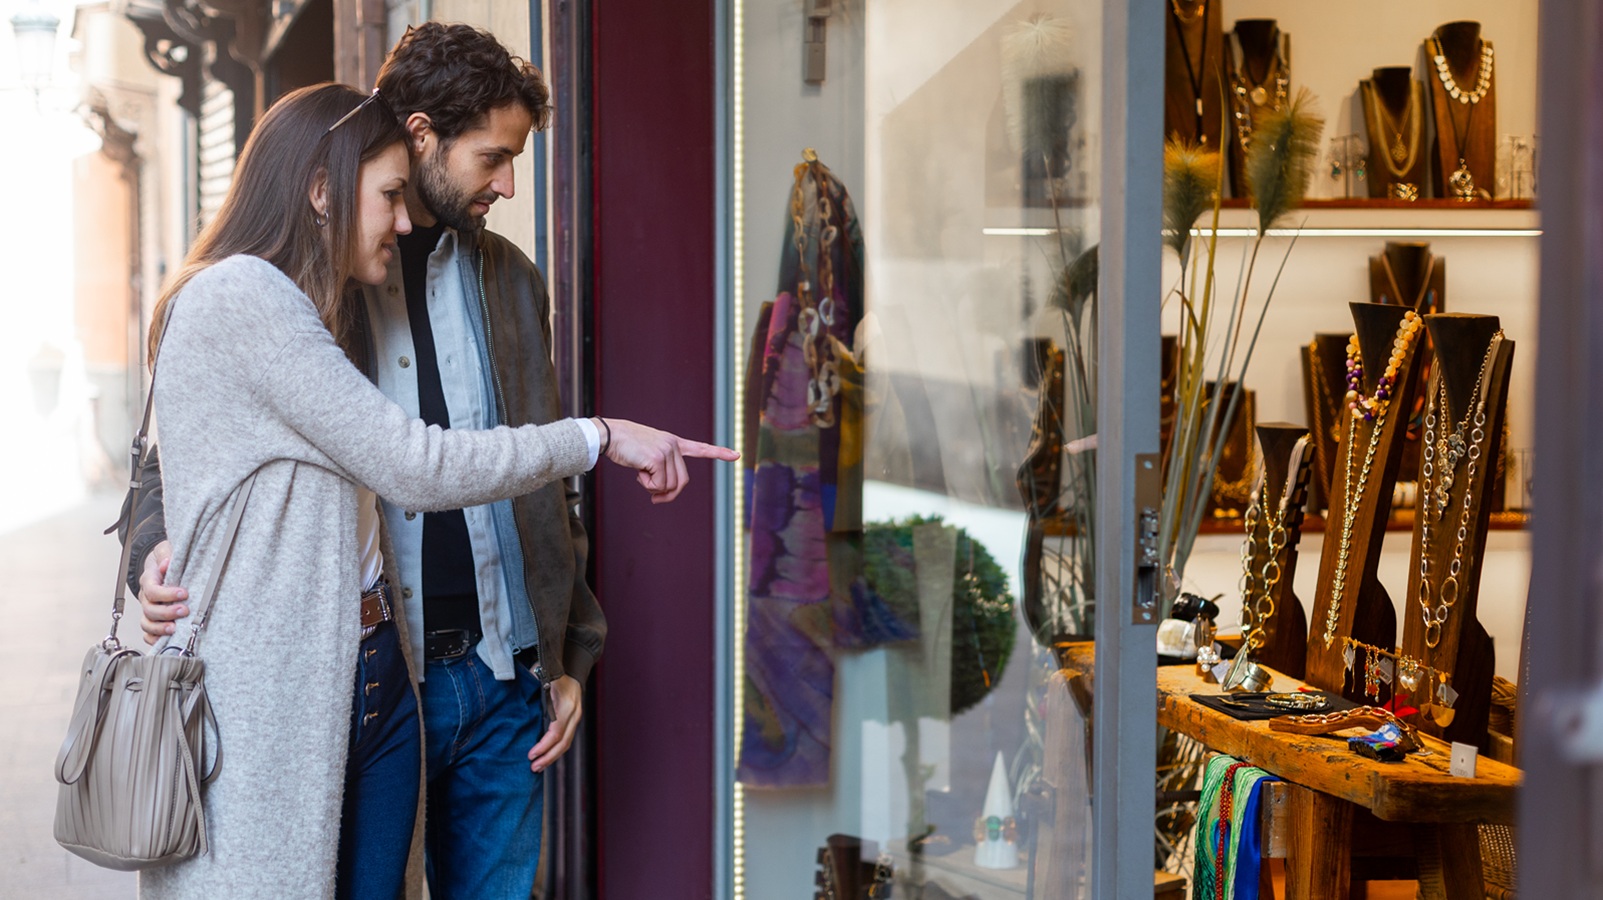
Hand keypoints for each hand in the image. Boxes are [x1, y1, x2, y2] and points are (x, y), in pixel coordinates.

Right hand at [138, 540, 188, 644]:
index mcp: (149, 579)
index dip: (166, 594)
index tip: (183, 593)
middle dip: (166, 612)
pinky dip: (155, 639)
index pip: (152, 590)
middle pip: (149, 609)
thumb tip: (167, 562)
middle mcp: (146, 596)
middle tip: (184, 611)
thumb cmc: (166, 558)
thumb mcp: (167, 550)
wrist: (162, 562)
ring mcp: (148, 608)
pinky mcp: (153, 618)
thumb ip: (167, 554)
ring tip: (175, 629)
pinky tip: (168, 639)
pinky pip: (148, 633)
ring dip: (160, 628)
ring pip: (146, 623)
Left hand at [528, 675, 582, 771]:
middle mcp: (574, 713)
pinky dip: (556, 750)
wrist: (573, 667)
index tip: (531, 755)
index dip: (544, 746)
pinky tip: (546, 756)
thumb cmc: (554, 671)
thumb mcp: (543, 678)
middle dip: (548, 757)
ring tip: (538, 766)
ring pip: (566, 743)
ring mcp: (576, 717)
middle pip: (563, 742)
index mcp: (566, 705)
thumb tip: (516, 703)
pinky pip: (566, 739)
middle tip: (533, 767)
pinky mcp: (573, 720)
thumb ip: (532, 691)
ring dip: (552, 757)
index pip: (556, 732)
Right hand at [596, 418, 738, 503]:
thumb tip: (663, 492)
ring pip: (670, 486)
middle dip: (668, 494)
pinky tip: (638, 472)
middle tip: (654, 498)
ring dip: (654, 489)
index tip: (736, 455)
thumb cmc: (626, 447)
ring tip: (641, 475)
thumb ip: (661, 470)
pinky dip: (647, 486)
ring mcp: (667, 451)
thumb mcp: (648, 457)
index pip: (700, 448)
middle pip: (682, 482)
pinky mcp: (657, 458)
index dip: (719, 453)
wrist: (610, 436)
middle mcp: (674, 445)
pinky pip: (658, 485)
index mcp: (673, 443)